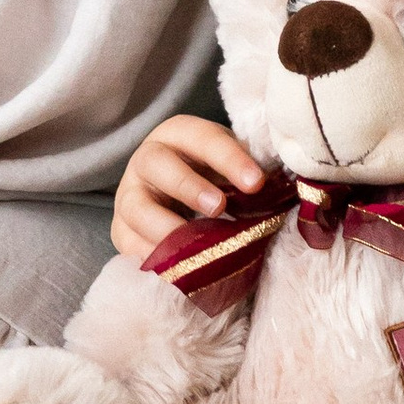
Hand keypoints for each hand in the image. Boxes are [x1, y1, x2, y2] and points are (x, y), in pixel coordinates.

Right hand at [112, 112, 264, 256]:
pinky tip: (177, 268)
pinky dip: (152, 257)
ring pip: (136, 207)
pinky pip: (130, 245)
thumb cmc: (211, 177)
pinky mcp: (121, 230)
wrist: (172, 198)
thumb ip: (248, 174)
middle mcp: (147, 160)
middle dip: (189, 186)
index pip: (202, 138)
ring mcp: (129, 195)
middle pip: (157, 164)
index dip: (229, 159)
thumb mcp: (228, 166)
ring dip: (167, 226)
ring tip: (196, 246)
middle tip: (220, 207)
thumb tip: (281, 191)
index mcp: (179, 135)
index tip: (256, 183)